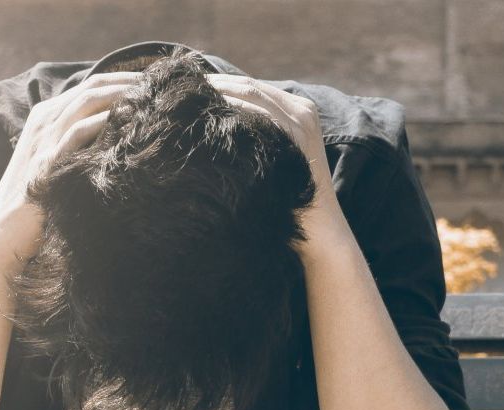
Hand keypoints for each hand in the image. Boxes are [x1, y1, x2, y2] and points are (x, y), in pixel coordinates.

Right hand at [0, 71, 141, 261]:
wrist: (5, 234)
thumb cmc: (37, 206)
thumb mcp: (60, 168)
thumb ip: (81, 150)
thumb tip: (117, 144)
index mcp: (47, 118)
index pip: (90, 87)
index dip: (123, 82)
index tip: (153, 87)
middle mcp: (44, 122)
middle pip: (92, 88)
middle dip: (128, 83)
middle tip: (159, 88)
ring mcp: (44, 140)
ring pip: (86, 102)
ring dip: (121, 97)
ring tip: (149, 99)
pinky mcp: (46, 162)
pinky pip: (78, 132)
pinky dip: (103, 123)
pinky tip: (127, 122)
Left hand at [206, 74, 347, 252]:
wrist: (320, 230)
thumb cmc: (290, 201)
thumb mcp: (275, 160)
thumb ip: (257, 138)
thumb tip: (216, 129)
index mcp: (297, 110)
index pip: (252, 88)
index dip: (220, 85)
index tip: (191, 89)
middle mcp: (301, 109)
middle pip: (249, 85)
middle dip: (215, 85)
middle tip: (183, 89)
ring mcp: (302, 121)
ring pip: (253, 93)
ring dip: (220, 93)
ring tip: (189, 98)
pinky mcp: (298, 135)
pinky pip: (260, 113)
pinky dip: (234, 109)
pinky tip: (210, 114)